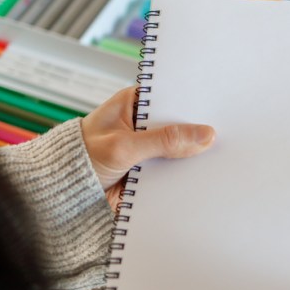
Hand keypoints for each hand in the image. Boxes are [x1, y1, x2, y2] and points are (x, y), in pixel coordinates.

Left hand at [81, 87, 214, 207]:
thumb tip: (204, 135)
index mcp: (132, 103)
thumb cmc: (80, 159)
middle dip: (196, 129)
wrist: (62, 194)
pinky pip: (171, 167)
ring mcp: (146, 145)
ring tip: (223, 153)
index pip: (170, 95)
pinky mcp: (148, 168)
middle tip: (227, 130)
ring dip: (192, 153)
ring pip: (177, 146)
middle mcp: (141, 122)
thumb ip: (163, 141)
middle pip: (178, 122)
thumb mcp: (124, 147)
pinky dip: (183, 171)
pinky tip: (203, 173)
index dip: (193, 100)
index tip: (218, 105)